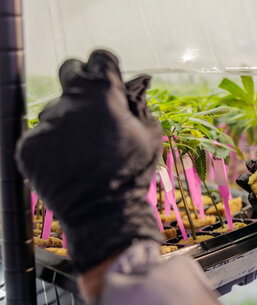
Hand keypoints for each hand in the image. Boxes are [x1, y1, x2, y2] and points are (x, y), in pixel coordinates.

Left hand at [16, 50, 162, 272]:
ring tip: (84, 149)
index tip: (109, 79)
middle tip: (92, 105)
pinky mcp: (28, 146)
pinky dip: (54, 144)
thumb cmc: (133, 173)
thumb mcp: (150, 134)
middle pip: (70, 72)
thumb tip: (127, 88)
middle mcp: (70, 103)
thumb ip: (137, 104)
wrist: (104, 214)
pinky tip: (69, 162)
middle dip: (82, 81)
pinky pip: (41, 134)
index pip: (100, 59)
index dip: (107, 67)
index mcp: (102, 96)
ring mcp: (46, 124)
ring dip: (69, 120)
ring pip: (56, 108)